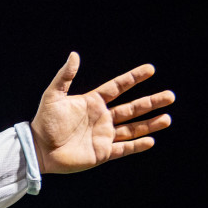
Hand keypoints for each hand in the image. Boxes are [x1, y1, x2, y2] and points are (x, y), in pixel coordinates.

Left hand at [30, 53, 173, 174]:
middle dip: (151, 102)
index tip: (150, 69)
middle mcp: (102, 118)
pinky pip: (124, 148)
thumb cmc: (43, 122)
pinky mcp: (102, 152)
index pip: (117, 87)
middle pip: (132, 108)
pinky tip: (151, 140)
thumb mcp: (53, 96)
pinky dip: (137, 145)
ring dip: (150, 124)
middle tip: (170, 96)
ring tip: (167, 118)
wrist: (37, 149)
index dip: (133, 78)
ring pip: (132, 128)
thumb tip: (74, 54)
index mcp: (92, 103)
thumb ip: (64, 77)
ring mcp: (103, 135)